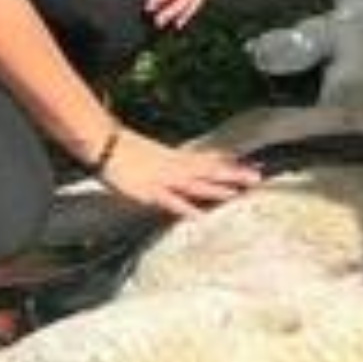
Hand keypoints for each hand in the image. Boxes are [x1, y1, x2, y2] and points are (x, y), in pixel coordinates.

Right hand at [96, 127, 261, 218]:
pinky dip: (185, 208)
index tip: (254, 165)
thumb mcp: (152, 156)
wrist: (103, 145)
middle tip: (259, 177)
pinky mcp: (149, 191)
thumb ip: (169, 162)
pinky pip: (170, 201)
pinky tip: (200, 216)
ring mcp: (163, 178)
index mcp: (176, 159)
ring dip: (217, 189)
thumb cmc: (123, 152)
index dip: (231, 163)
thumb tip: (182, 167)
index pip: (209, 161)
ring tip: (239, 192)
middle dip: (233, 174)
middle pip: (209, 170)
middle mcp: (174, 167)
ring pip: (195, 184)